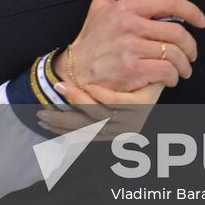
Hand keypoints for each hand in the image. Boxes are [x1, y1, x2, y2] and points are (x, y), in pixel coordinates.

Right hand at [38, 80, 160, 140]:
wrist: (163, 68)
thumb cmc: (134, 81)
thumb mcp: (110, 96)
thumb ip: (89, 103)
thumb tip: (59, 97)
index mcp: (116, 133)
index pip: (84, 136)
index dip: (63, 130)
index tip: (43, 119)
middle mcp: (125, 131)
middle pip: (87, 130)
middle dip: (62, 121)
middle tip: (41, 111)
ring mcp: (134, 119)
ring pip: (98, 115)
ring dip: (76, 100)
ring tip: (59, 86)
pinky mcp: (141, 106)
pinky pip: (114, 102)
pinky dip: (97, 94)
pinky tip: (85, 84)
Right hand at [65, 0, 204, 93]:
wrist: (75, 70)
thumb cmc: (91, 38)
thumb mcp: (98, 5)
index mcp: (126, 8)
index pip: (169, 3)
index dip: (191, 12)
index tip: (201, 21)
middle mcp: (130, 26)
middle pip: (177, 33)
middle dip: (191, 47)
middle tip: (191, 54)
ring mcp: (132, 48)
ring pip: (174, 54)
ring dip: (184, 65)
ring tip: (182, 69)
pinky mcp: (133, 70)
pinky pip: (166, 71)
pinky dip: (173, 77)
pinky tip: (170, 78)